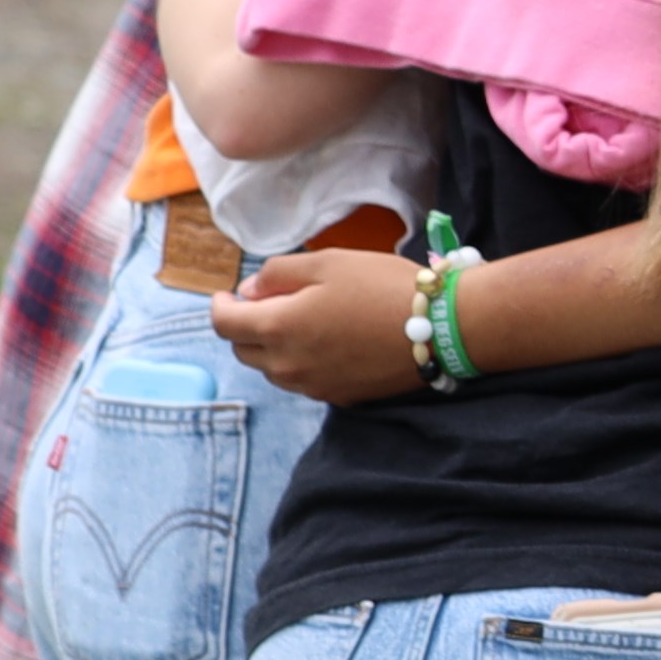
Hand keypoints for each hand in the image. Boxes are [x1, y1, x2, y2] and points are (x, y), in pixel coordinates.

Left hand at [211, 244, 428, 402]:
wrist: (440, 328)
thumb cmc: (382, 286)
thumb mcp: (326, 262)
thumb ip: (277, 274)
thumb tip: (248, 293)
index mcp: (279, 327)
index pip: (223, 325)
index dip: (219, 306)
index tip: (227, 294)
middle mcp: (288, 365)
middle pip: (244, 351)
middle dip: (245, 326)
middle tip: (266, 303)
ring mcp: (313, 386)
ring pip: (272, 369)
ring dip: (273, 346)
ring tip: (301, 322)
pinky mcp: (339, 397)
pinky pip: (304, 380)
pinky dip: (301, 362)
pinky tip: (327, 342)